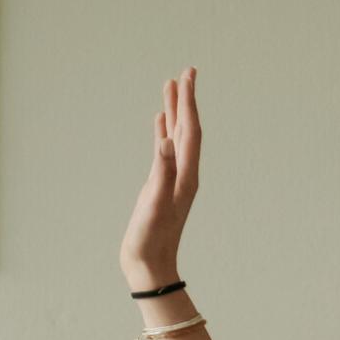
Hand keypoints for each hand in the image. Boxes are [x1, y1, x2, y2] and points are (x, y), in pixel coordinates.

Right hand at [120, 67, 200, 291]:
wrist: (149, 267)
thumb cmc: (151, 239)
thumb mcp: (155, 203)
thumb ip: (162, 171)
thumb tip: (167, 139)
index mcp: (186, 176)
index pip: (191, 132)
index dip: (189, 103)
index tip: (188, 76)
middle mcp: (183, 175)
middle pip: (187, 130)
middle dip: (186, 100)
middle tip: (186, 72)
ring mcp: (172, 181)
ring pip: (176, 139)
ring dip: (174, 113)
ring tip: (170, 88)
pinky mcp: (160, 188)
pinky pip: (164, 153)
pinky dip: (163, 134)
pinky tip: (159, 124)